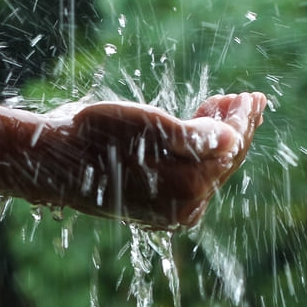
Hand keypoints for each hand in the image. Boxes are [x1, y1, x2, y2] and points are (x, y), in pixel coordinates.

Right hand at [61, 92, 266, 227]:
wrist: (55, 161)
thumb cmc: (99, 137)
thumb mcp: (152, 127)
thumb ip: (197, 135)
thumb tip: (232, 140)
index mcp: (190, 187)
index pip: (229, 147)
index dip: (241, 119)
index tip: (251, 95)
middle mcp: (186, 207)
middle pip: (224, 161)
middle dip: (237, 127)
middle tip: (249, 99)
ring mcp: (171, 210)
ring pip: (209, 168)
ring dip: (219, 136)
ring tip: (223, 107)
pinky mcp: (156, 206)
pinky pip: (191, 177)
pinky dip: (200, 152)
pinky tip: (200, 130)